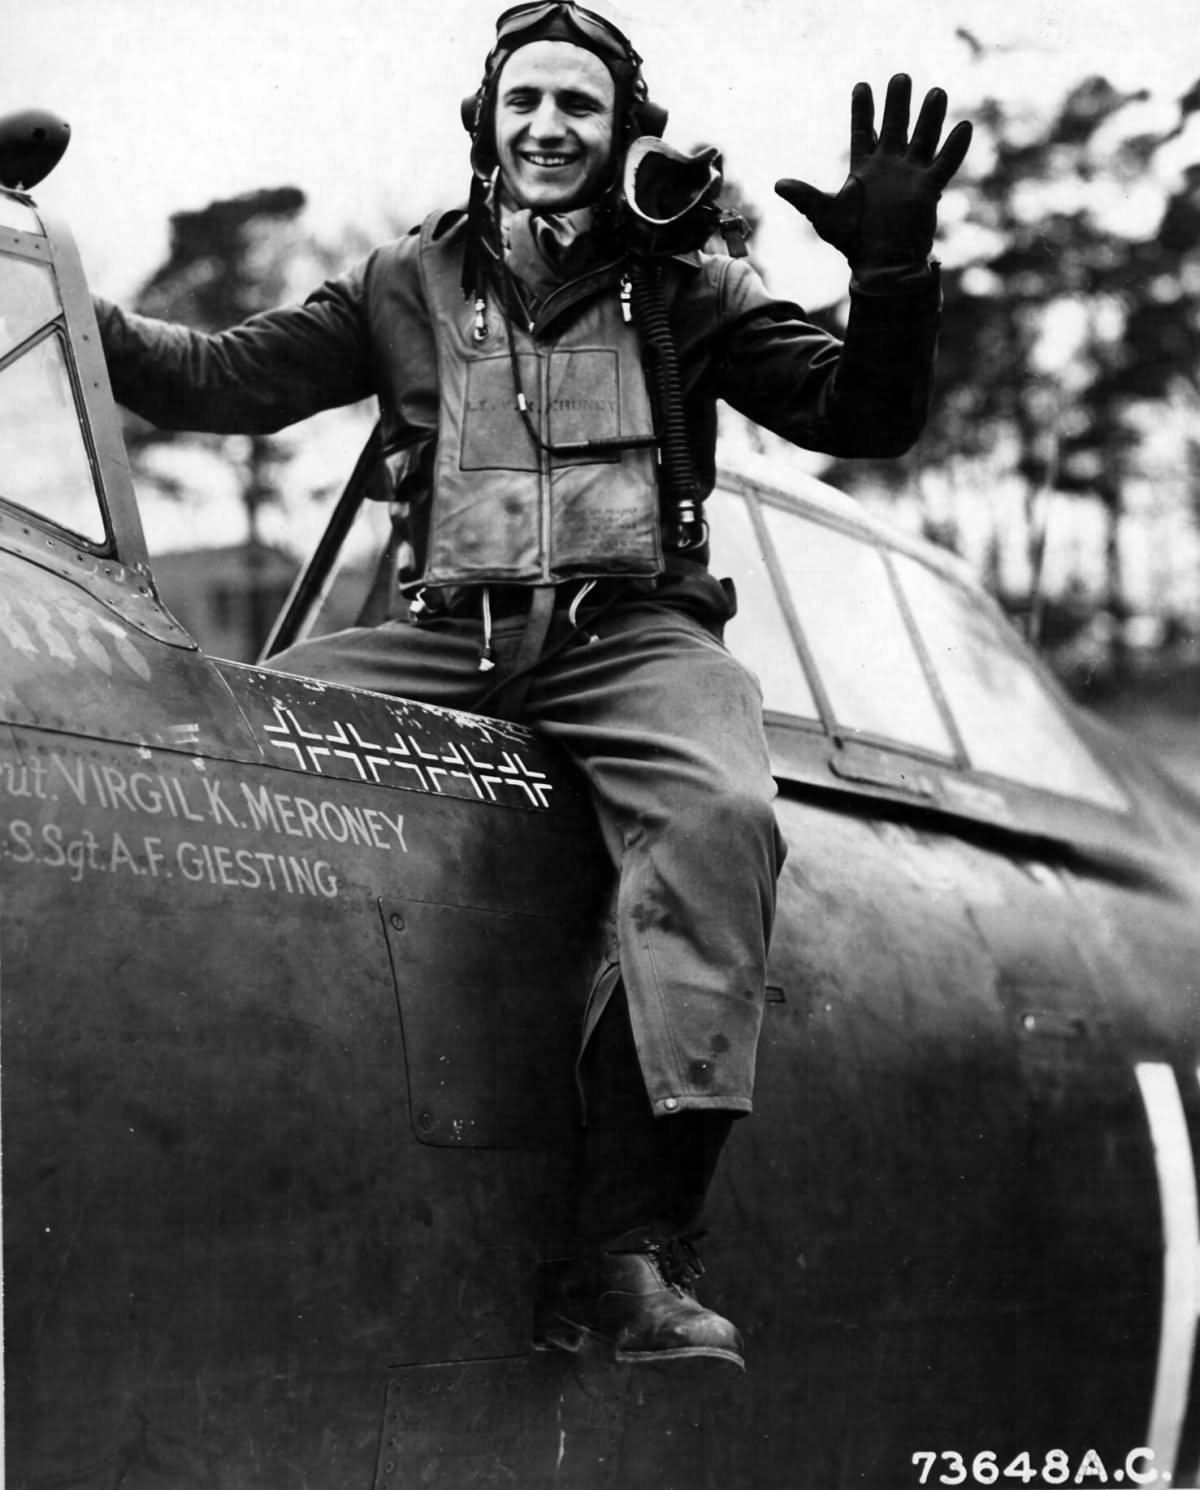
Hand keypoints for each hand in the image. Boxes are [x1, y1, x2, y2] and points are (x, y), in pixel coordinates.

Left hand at [775, 74, 971, 274]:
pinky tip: (964, 126)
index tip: (861, 86)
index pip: (863, 130)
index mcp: (864, 167)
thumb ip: (806, 197)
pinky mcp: (928, 189)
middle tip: (900, 78)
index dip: (862, 110)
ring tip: (936, 92)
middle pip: (896, 125)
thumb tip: (778, 185)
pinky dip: (954, 147)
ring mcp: (910, 174)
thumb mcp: (825, 216)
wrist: (880, 265)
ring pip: (923, 138)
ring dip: (930, 117)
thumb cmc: (852, 241)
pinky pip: (945, 164)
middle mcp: (889, 165)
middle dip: (898, 103)